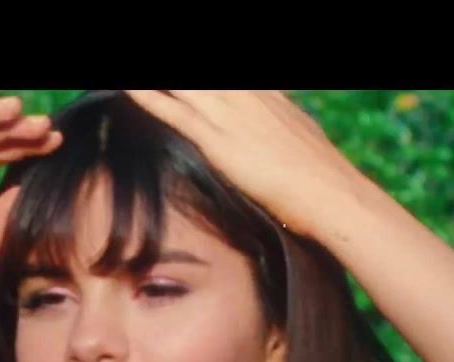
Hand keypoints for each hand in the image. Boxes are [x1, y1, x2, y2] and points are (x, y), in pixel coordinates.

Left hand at [124, 90, 390, 244]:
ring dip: (159, 80)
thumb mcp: (299, 133)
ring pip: (183, 85)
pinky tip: (128, 88)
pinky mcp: (218, 139)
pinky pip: (174, 112)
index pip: (228, 76)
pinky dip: (148, 98)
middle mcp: (245, 95)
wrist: (329, 193)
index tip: (189, 84)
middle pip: (202, 77)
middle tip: (139, 81)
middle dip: (177, 79)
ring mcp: (229, 114)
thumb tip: (278, 124)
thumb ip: (280, 121)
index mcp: (265, 92)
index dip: (202, 82)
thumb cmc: (319, 173)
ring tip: (124, 76)